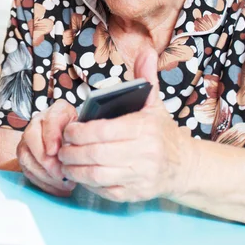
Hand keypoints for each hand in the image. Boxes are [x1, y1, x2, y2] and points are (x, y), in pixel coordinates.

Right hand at [16, 99, 77, 196]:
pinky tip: (58, 187)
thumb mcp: (84, 127)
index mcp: (55, 112)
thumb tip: (74, 150)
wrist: (69, 134)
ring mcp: (28, 140)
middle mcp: (37, 123)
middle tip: (62, 174)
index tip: (55, 151)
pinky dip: (44, 183)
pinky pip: (28, 171)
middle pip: (32, 139)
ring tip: (63, 183)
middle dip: (46, 160)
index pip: (50, 120)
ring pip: (27, 158)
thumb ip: (80, 134)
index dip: (50, 137)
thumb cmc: (78, 132)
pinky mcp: (25, 156)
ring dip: (45, 174)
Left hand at [57, 48, 192, 201]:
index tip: (68, 130)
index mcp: (144, 128)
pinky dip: (87, 184)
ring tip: (65, 162)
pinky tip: (79, 175)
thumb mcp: (155, 103)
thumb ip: (145, 77)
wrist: (184, 166)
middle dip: (71, 151)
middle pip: (95, 154)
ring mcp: (140, 176)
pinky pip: (105, 191)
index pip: (102, 131)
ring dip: (74, 169)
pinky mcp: (136, 194)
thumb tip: (146, 50)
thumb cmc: (161, 132)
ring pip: (97, 175)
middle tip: (61, 147)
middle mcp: (144, 154)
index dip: (79, 132)